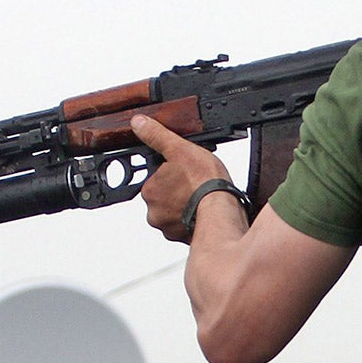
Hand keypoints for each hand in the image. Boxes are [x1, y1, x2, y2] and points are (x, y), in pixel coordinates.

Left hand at [132, 114, 235, 243]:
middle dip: (175, 190)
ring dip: (184, 205)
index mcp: (149, 191)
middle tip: (193, 183)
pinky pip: (184, 226)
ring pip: (173, 212)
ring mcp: (168, 228)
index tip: (183, 171)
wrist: (223, 210)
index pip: (154, 178)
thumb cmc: (204, 182)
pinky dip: (192, 219)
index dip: (169, 172)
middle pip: (163, 196)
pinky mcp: (183, 238)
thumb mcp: (179, 149)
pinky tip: (203, 209)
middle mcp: (154, 213)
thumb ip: (156, 136)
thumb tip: (138, 124)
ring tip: (201, 196)